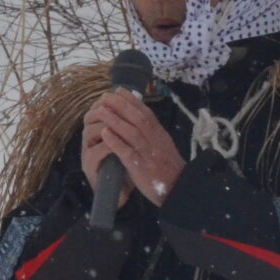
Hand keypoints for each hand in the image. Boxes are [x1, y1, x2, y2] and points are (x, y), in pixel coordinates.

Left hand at [80, 90, 186, 206]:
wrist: (179, 189)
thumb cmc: (167, 168)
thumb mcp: (163, 145)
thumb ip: (152, 132)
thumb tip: (139, 116)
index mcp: (160, 134)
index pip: (146, 112)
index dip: (132, 100)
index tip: (118, 90)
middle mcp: (155, 140)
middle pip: (138, 118)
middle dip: (121, 105)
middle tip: (105, 97)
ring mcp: (148, 153)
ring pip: (131, 132)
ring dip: (115, 120)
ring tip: (100, 111)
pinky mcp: (141, 167)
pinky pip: (127, 152)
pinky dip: (116, 142)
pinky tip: (104, 134)